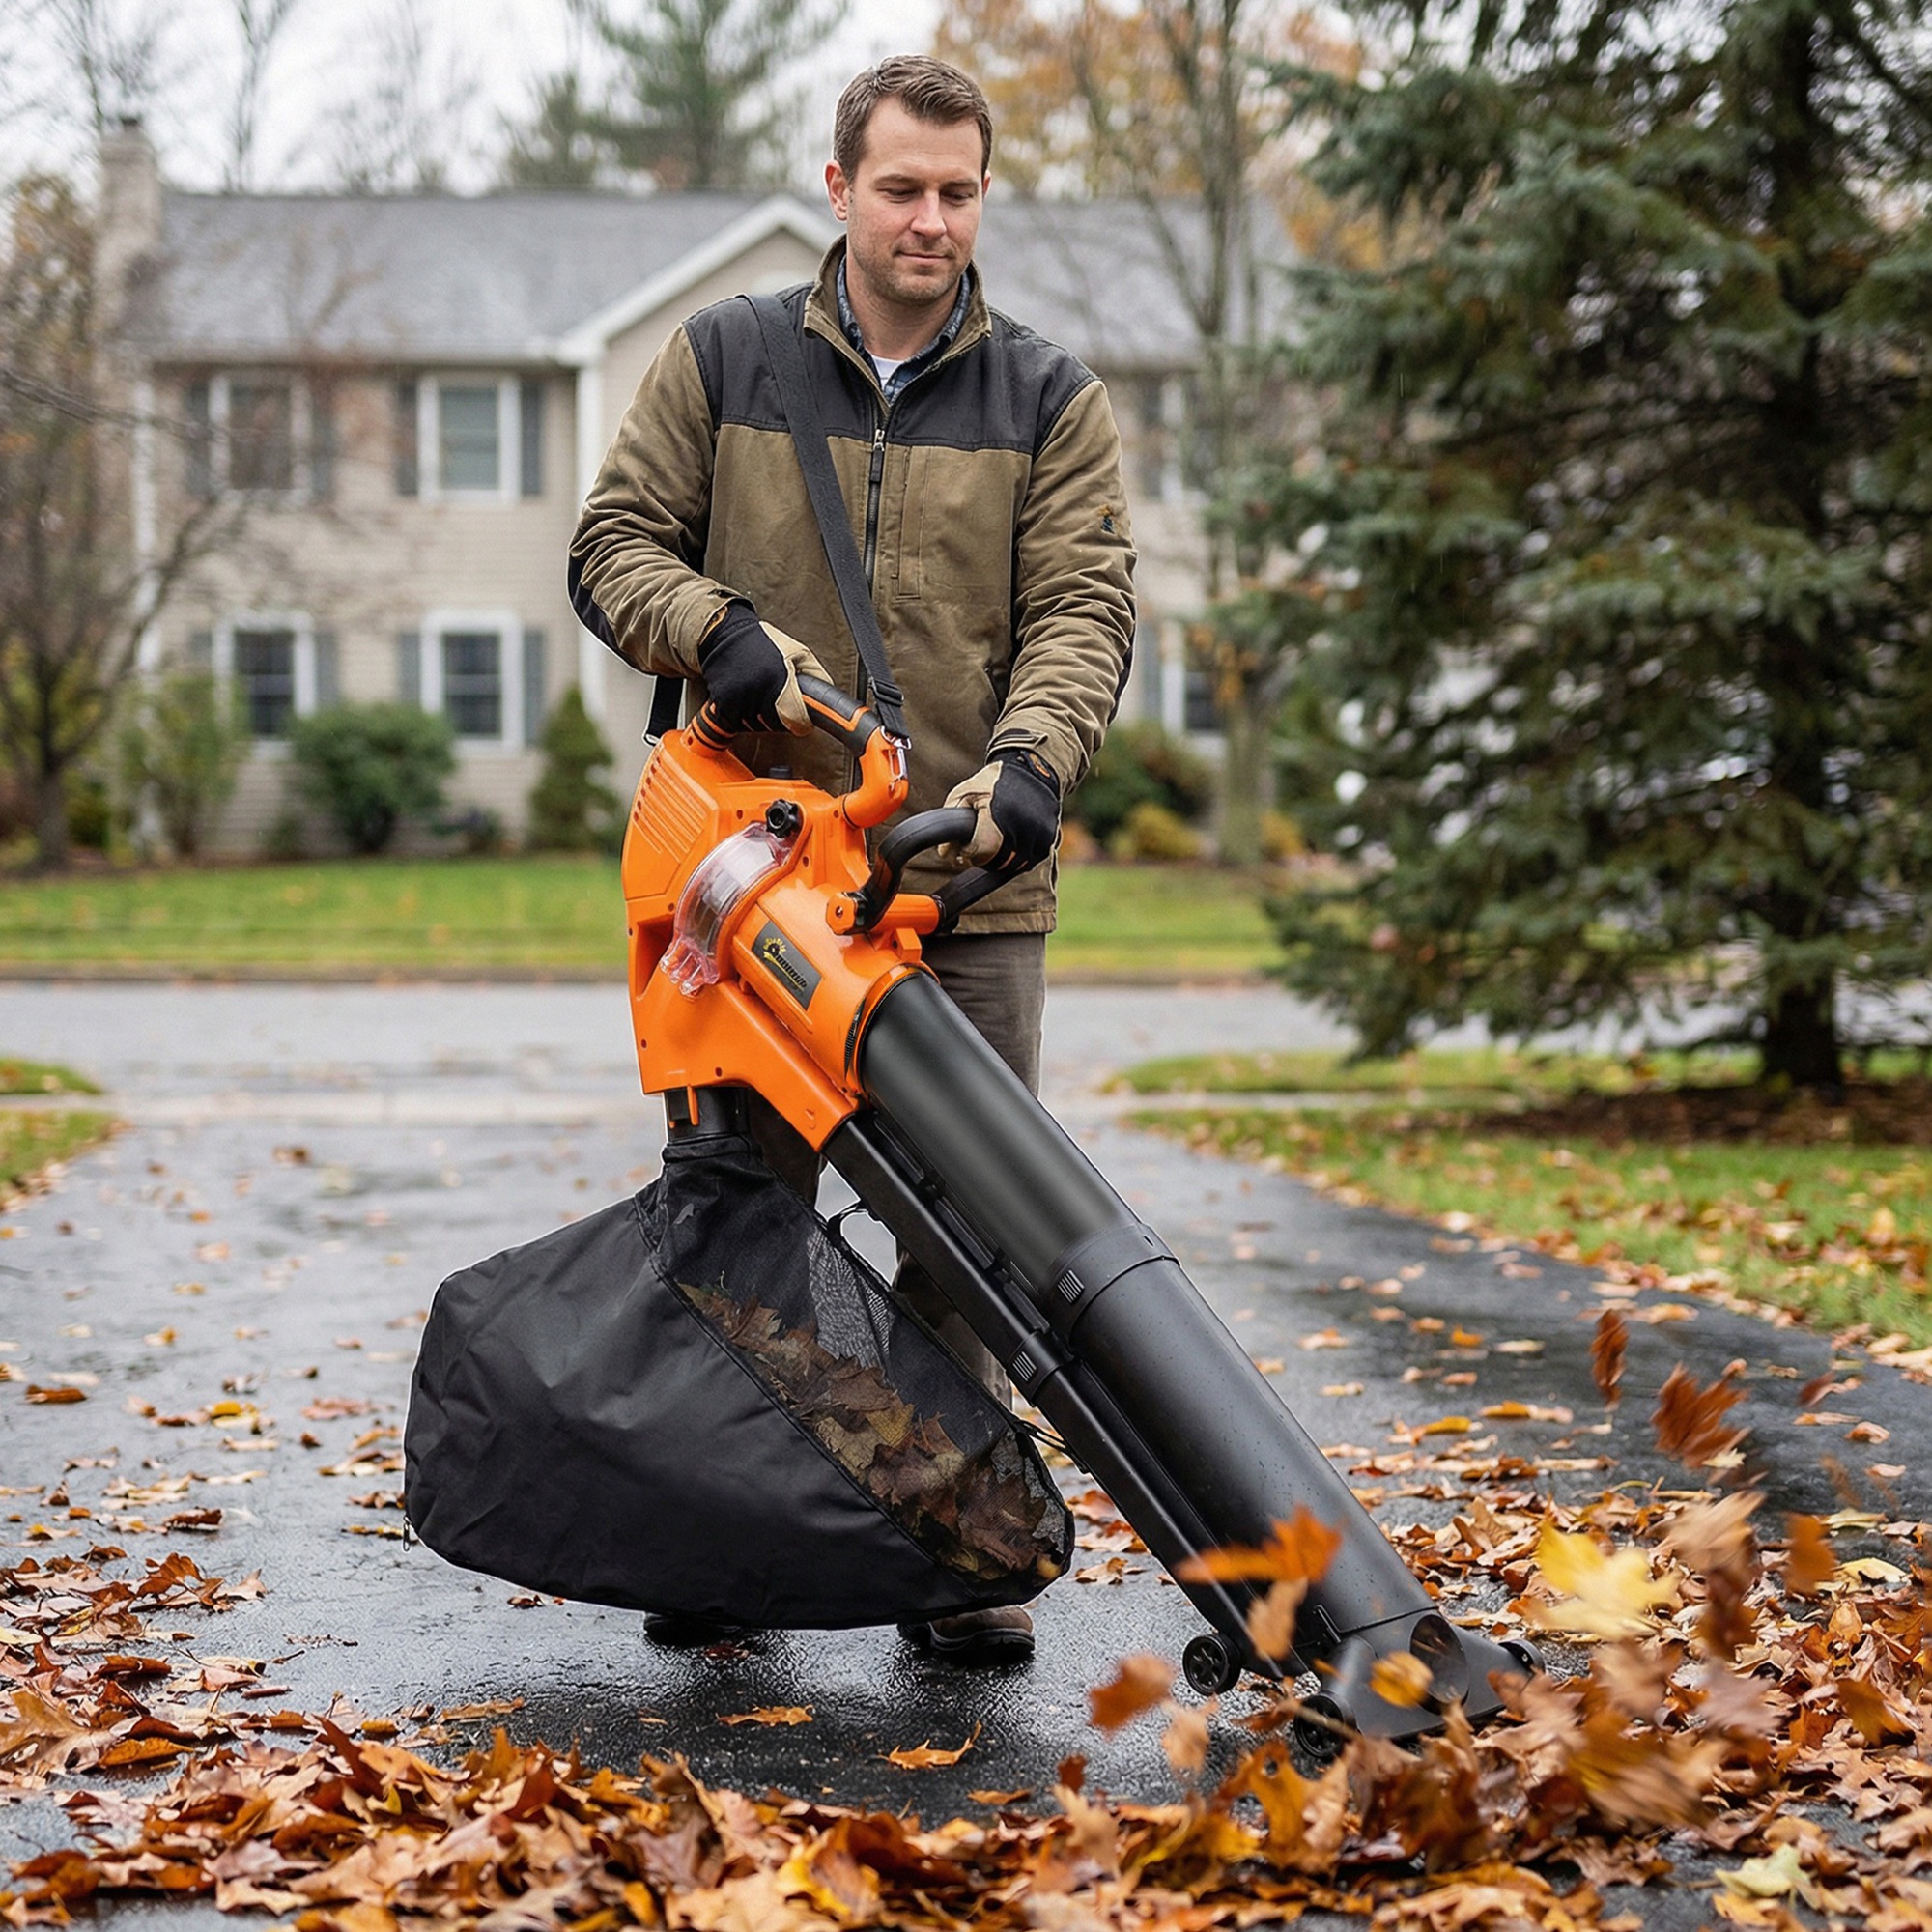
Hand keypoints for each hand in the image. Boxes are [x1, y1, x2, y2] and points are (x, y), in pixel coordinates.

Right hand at [696, 602, 826, 734]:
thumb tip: (826, 700)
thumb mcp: (798, 652)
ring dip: (757, 718)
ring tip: (756, 695)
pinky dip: (738, 716)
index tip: (800, 722)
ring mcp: (738, 695)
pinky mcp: (721, 701)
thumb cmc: (762, 641)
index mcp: (779, 676)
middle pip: (774, 725)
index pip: (795, 718)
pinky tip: (742, 699)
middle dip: (778, 718)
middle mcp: (758, 687)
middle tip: (774, 700)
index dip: (800, 723)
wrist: (724, 632)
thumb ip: (815, 675)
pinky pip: (734, 722)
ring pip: (754, 726)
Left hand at [943, 746, 1060, 874]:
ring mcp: (1039, 832)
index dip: (970, 852)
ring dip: (1002, 860)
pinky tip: (1012, 842)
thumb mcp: (963, 795)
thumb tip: (947, 856)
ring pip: (1015, 866)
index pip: (981, 852)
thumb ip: (950, 826)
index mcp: (998, 812)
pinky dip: (1019, 858)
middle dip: (984, 858)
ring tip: (996, 841)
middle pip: (998, 863)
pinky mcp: (1050, 837)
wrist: (1030, 768)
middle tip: (980, 843)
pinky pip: (1031, 861)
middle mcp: (1022, 824)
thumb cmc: (991, 783)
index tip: (967, 843)